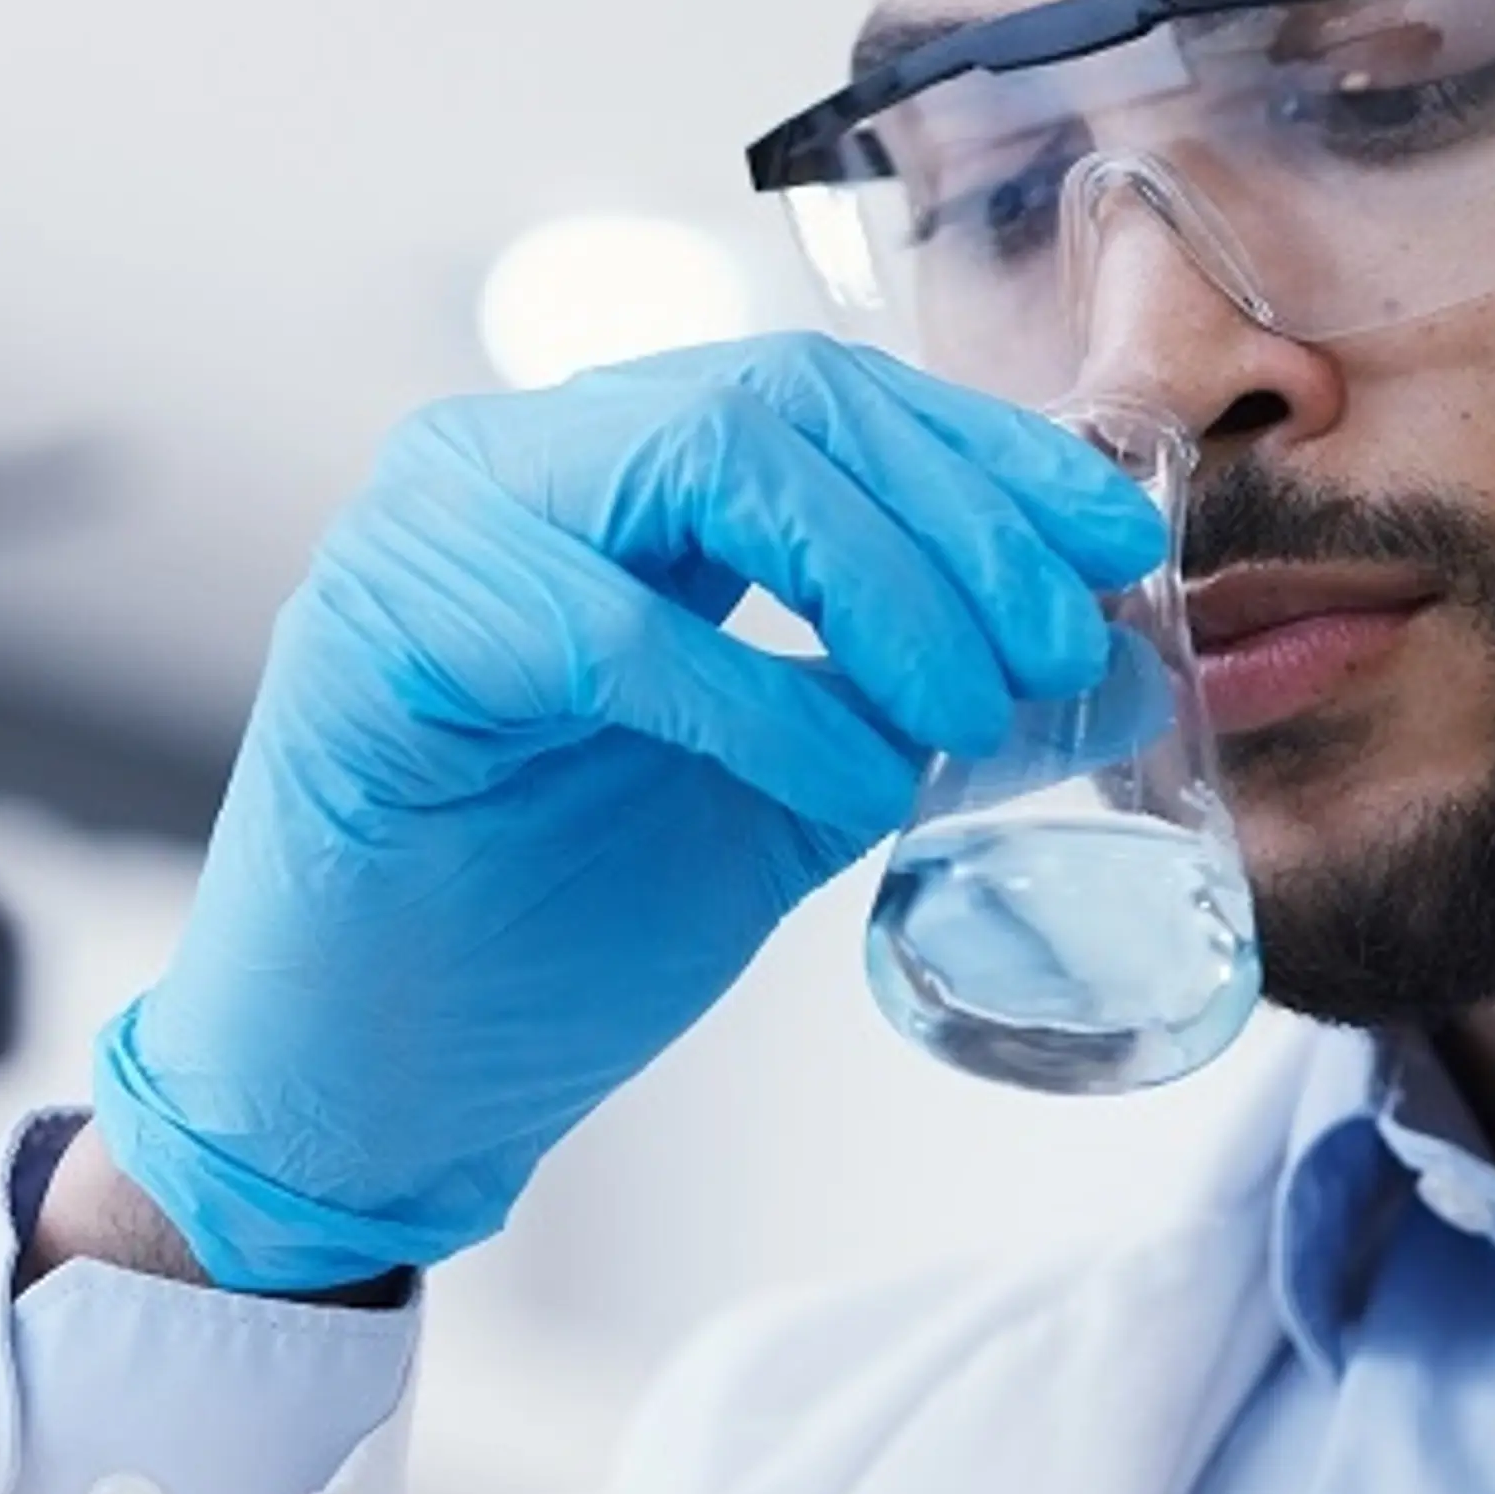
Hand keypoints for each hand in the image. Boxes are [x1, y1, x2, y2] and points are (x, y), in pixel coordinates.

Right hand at [88, 333, 1169, 1291]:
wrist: (373, 1098)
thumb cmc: (550, 938)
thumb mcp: (791, 799)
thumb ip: (926, 714)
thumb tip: (1121, 667)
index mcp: (594, 472)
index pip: (823, 395)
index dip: (986, 456)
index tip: (1116, 549)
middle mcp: (502, 461)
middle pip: (783, 397)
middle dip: (960, 516)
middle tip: (1058, 648)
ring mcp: (426, 529)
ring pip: (711, 461)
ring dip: (884, 585)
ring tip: (972, 715)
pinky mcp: (377, 635)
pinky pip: (610, 626)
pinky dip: (767, 704)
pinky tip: (859, 785)